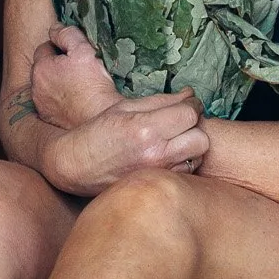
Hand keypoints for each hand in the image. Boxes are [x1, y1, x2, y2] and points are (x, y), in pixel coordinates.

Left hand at [31, 25, 120, 129]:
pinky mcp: (49, 118)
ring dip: (56, 82)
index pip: (45, 47)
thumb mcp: (83, 50)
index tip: (75, 52)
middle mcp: (36, 87)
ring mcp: (41, 104)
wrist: (100, 118)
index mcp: (41, 68)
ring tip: (77, 84)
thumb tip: (55, 28)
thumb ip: (67, 34)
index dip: (60, 47)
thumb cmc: (93, 85)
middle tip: (77, 67)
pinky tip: (75, 99)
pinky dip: (59, 99)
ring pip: (46, 85)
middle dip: (55, 64)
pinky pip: (51, 103)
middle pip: (43, 67)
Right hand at [44, 88, 208, 197]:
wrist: (76, 165)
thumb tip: (190, 94)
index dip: (192, 106)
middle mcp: (156, 154)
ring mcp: (159, 173)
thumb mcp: (125, 108)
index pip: (190, 114)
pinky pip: (186, 171)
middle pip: (202, 138)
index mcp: (146, 129)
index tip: (188, 103)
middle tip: (182, 121)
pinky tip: (168, 153)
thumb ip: (161, 101)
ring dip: (192, 145)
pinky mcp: (158, 184)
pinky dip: (184, 160)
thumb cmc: (97, 133)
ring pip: (198, 157)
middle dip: (196, 127)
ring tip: (175, 138)